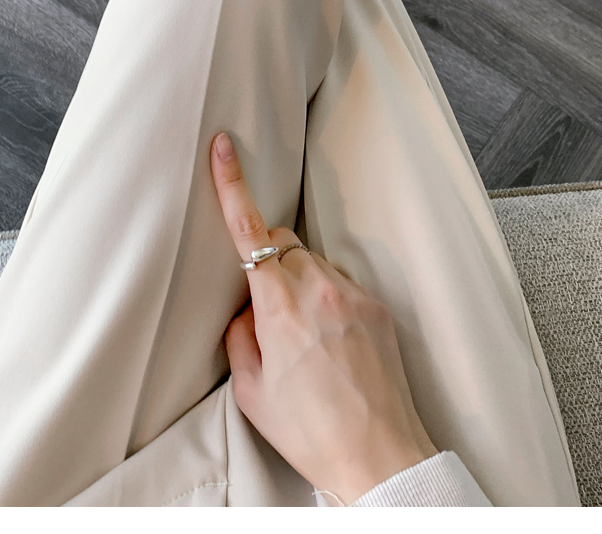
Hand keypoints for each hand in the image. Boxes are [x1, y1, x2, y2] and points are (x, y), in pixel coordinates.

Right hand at [210, 131, 437, 505]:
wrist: (378, 454)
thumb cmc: (310, 429)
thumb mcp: (250, 389)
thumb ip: (239, 334)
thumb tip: (245, 307)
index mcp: (280, 307)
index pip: (250, 231)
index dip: (232, 185)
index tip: (224, 147)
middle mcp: (319, 290)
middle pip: (283, 241)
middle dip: (267, 257)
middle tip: (265, 307)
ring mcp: (353, 295)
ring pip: (313, 261)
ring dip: (299, 281)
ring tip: (305, 337)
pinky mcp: (377, 306)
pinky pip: (341, 283)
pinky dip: (327, 299)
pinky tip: (332, 342)